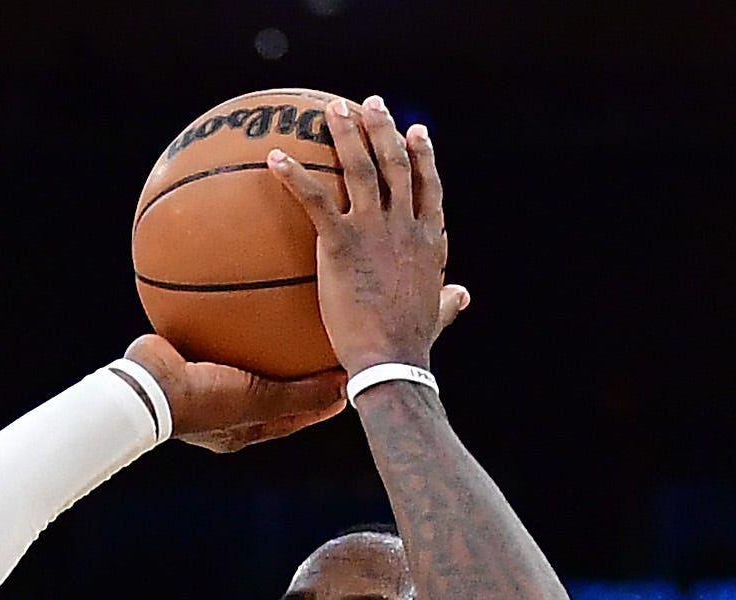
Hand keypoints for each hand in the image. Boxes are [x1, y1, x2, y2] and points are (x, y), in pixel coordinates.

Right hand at [122, 335, 343, 454]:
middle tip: (321, 351)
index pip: (290, 417)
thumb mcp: (260, 400)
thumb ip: (303, 396)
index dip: (320, 402)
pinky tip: (244, 296)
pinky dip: (231, 321)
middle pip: (267, 391)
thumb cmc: (202, 401)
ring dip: (261, 346)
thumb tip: (345, 387)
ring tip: (284, 319)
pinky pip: (215, 336)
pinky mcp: (183, 359)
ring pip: (241, 363)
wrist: (144, 386)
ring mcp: (198, 385)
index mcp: (238, 431)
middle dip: (294, 375)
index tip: (345, 380)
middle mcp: (219, 411)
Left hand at [268, 96, 471, 375]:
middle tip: (369, 104)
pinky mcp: (341, 243)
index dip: (423, 156)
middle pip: (396, 164)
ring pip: (360, 168)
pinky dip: (294, 176)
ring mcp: (374, 229)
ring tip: (330, 110)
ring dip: (345, 134)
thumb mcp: (437, 315)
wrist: (391, 359)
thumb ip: (448, 301)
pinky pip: (314, 200)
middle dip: (383, 128)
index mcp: (429, 239)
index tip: (417, 131)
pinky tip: (273, 158)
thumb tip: (462, 295)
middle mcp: (405, 224)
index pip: (429, 186)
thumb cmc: (411, 345)